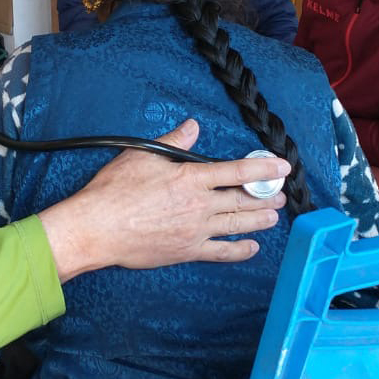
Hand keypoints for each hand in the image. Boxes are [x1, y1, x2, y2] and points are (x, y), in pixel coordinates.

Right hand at [39, 119, 290, 280]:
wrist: (97, 228)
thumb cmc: (114, 190)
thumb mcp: (142, 156)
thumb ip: (173, 142)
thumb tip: (193, 127)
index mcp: (190, 178)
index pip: (236, 170)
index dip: (262, 168)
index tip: (282, 167)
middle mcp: (199, 205)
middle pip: (242, 199)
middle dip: (265, 196)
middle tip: (280, 194)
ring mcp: (195, 230)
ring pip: (236, 224)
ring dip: (259, 220)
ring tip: (273, 217)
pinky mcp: (187, 250)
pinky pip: (220, 252)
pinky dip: (239, 250)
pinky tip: (252, 248)